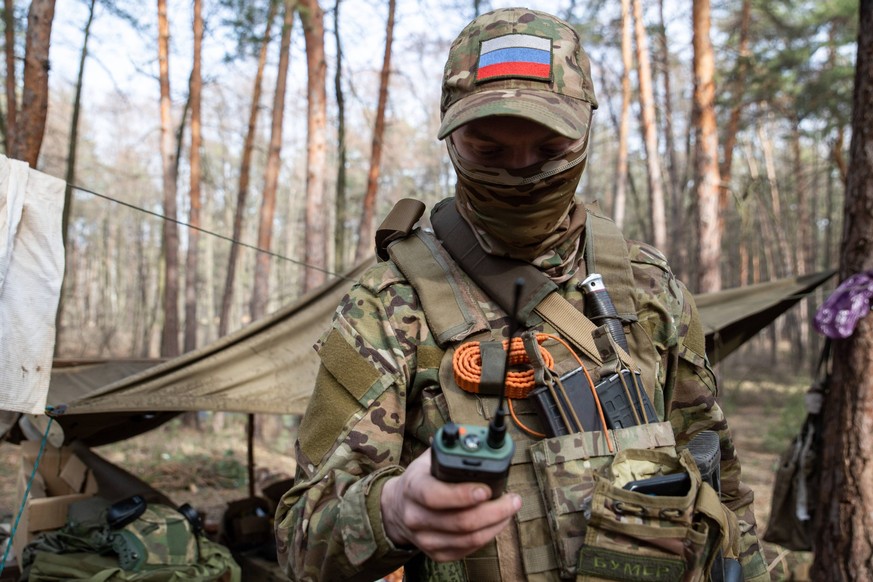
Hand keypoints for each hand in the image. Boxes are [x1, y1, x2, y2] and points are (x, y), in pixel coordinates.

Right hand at [380, 448, 521, 561]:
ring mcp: (425, 539)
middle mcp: (415, 517)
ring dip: (496, 524)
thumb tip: (475, 440)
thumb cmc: (421, 479)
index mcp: (413, 488)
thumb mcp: (427, 460)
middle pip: (460, 522)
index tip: (487, 489)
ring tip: (510, 509)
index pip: (435, 495)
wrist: (397, 508)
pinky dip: (488, 535)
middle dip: (494, 511)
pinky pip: (468, 549)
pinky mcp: (437, 554)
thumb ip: (450, 450)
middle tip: (513, 500)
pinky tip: (497, 522)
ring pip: (469, 539)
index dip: (464, 494)